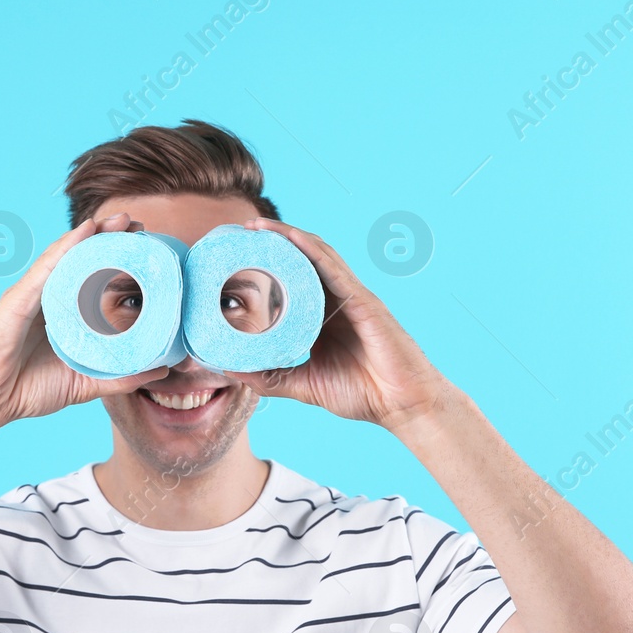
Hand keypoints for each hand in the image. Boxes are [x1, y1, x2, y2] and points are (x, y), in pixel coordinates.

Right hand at [0, 213, 171, 426]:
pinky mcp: (17, 301)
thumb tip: (162, 369)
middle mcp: (45, 296)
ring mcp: (30, 295)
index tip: (146, 246)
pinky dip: (66, 248)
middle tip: (139, 226)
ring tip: (118, 220)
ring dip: (92, 234)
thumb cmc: (28, 390)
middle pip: (79, 258)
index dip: (116, 258)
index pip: (91, 275)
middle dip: (109, 238)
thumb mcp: (85, 383)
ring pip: (64, 256)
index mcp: (61, 311)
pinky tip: (85, 232)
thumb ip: (121, 376)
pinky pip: (45, 269)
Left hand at [232, 218, 450, 432]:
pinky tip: (293, 238)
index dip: (269, 264)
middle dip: (274, 242)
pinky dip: (314, 251)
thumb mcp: (304, 385)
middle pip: (303, 260)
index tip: (238, 255)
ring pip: (318, 256)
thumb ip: (270, 377)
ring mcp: (352, 297)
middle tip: (242, 231)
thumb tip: (230, 370)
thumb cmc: (363, 393)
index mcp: (323, 316)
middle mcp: (337, 300)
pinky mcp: (364, 302)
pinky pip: (336, 270)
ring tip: (258, 227)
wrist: (401, 405)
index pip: (293, 279)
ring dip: (288, 236)